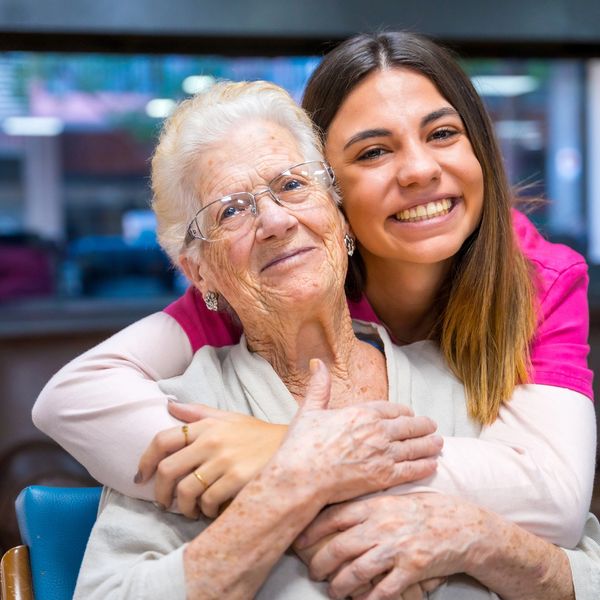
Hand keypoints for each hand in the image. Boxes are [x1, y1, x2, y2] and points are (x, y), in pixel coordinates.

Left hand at [136, 403, 286, 517]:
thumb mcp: (229, 418)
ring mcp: (225, 461)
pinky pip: (208, 503)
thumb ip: (198, 412)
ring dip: (184, 507)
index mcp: (207, 425)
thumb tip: (169, 405)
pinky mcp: (238, 480)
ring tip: (190, 510)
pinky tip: (211, 511)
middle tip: (164, 503)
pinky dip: (206, 512)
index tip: (142, 477)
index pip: (163, 440)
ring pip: (186, 491)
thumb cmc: (257, 435)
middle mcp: (212, 441)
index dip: (145, 460)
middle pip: (168, 470)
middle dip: (160, 492)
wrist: (293, 448)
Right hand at [275, 360, 442, 506]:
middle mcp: (377, 431)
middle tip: (432, 427)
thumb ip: (319, 387)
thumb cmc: (301, 445)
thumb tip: (316, 362)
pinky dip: (425, 466)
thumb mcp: (309, 410)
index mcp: (361, 412)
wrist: (301, 477)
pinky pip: (412, 470)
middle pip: (409, 426)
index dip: (404, 412)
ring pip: (415, 447)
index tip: (410, 414)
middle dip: (423, 426)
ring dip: (429, 445)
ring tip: (438, 443)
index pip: (392, 409)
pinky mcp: (384, 477)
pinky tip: (432, 464)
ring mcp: (383, 454)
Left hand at [297, 493, 484, 598]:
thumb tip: (338, 516)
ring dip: (339, 586)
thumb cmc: (425, 510)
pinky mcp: (411, 569)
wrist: (461, 526)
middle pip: (340, 547)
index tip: (299, 541)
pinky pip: (382, 590)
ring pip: (356, 571)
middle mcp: (381, 526)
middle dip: (321, 563)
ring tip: (333, 591)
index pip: (334, 516)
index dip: (313, 530)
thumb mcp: (394, 500)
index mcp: (375, 505)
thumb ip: (369, 507)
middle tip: (314, 572)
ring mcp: (396, 548)